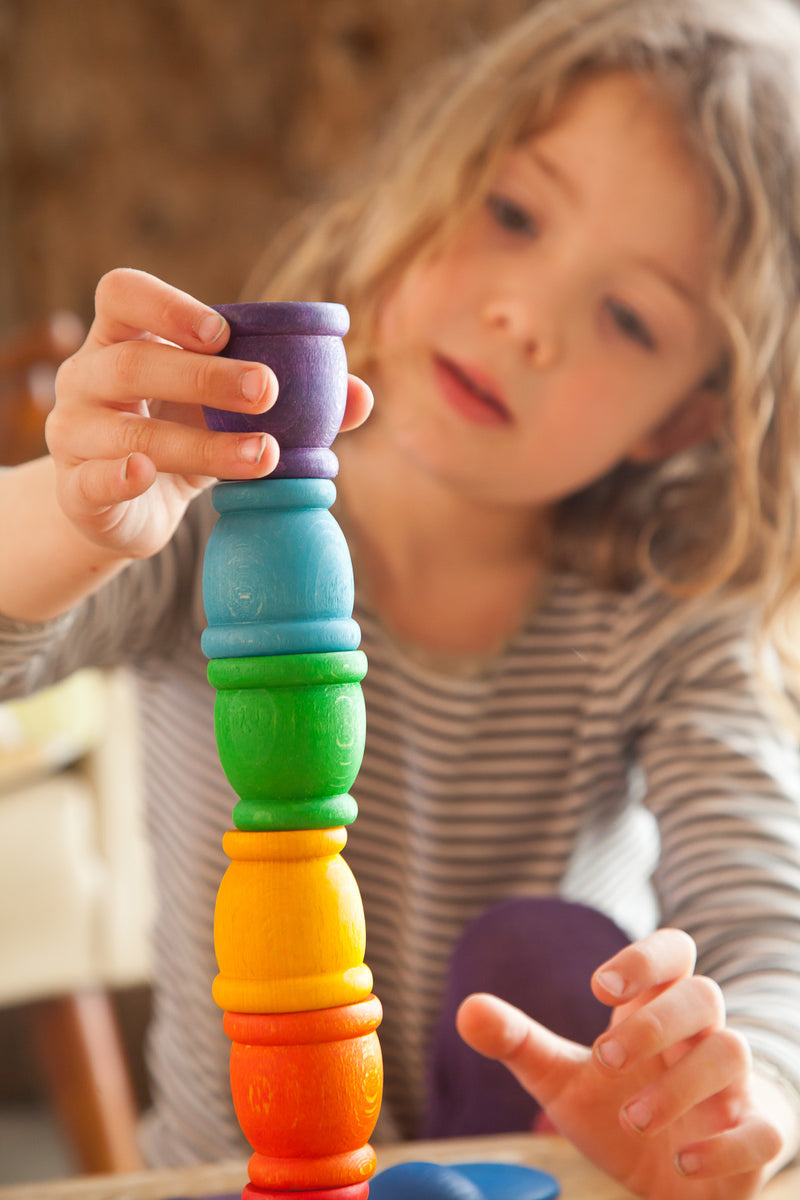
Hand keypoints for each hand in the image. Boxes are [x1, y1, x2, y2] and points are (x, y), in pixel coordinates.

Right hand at [47, 268, 372, 560]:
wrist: (127, 512)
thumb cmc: (180, 440)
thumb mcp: (227, 413)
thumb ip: (290, 399)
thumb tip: (361, 395)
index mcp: (120, 339)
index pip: (122, 294)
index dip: (168, 305)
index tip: (224, 331)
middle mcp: (87, 379)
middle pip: (133, 363)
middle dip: (206, 377)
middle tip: (269, 391)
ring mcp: (74, 436)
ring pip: (132, 434)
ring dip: (203, 445)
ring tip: (265, 456)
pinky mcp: (76, 492)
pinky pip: (91, 482)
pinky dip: (119, 477)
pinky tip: (148, 475)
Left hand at [457, 929, 791, 1198]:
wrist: (670, 1177)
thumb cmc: (619, 1108)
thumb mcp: (561, 1080)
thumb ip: (520, 1042)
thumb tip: (466, 1009)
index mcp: (656, 1009)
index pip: (674, 952)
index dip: (645, 957)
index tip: (600, 986)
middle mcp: (701, 1038)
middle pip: (705, 996)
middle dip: (655, 1023)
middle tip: (604, 1059)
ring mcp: (734, 1087)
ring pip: (733, 1053)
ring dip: (681, 1085)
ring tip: (631, 1117)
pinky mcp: (756, 1137)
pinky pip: (764, 1129)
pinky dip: (725, 1144)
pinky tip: (680, 1158)